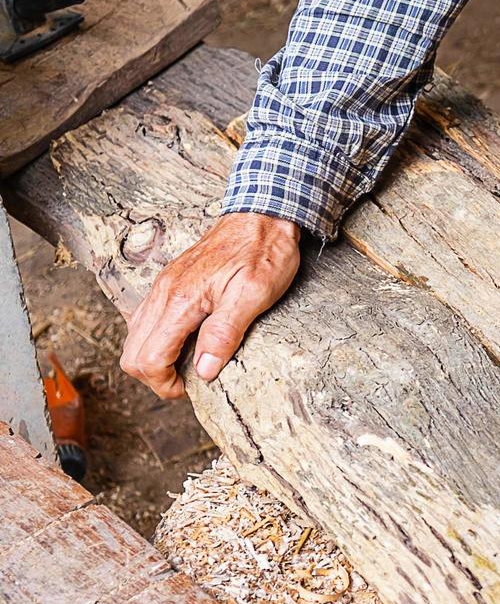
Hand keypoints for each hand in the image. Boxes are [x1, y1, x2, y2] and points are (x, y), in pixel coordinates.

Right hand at [122, 213, 300, 398]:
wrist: (262, 214)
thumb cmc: (263, 252)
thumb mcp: (254, 294)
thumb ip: (225, 333)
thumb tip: (204, 370)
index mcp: (180, 301)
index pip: (148, 359)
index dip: (165, 384)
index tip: (189, 389)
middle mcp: (163, 293)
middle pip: (132, 353)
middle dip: (154, 376)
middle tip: (186, 382)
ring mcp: (164, 286)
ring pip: (135, 336)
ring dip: (154, 357)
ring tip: (188, 363)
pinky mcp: (171, 281)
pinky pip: (147, 318)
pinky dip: (158, 338)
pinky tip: (186, 339)